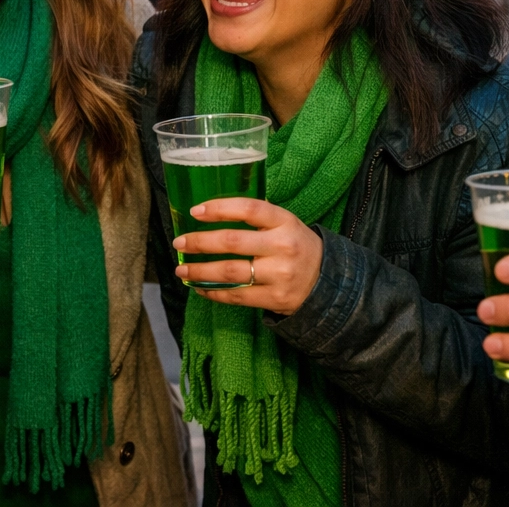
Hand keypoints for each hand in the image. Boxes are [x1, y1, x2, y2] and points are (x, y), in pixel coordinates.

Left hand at [172, 198, 321, 314]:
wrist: (328, 283)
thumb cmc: (297, 247)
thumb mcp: (286, 224)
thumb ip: (258, 217)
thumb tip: (213, 210)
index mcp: (285, 221)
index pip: (249, 209)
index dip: (220, 208)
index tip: (195, 211)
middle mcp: (283, 246)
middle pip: (233, 242)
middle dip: (200, 242)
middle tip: (180, 242)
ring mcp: (279, 275)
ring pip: (231, 272)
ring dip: (200, 271)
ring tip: (181, 268)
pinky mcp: (275, 299)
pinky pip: (237, 295)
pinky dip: (214, 292)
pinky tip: (200, 288)